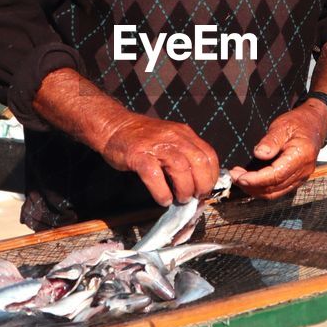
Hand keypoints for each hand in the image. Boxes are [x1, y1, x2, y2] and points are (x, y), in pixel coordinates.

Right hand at [99, 113, 220, 206]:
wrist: (114, 127)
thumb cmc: (142, 138)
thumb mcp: (170, 140)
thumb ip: (184, 155)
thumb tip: (199, 182)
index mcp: (184, 134)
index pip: (208, 155)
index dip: (212, 176)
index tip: (206, 189)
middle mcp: (174, 137)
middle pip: (198, 162)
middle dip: (202, 184)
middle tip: (196, 197)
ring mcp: (156, 145)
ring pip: (180, 169)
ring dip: (184, 189)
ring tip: (180, 199)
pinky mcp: (138, 155)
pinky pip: (154, 176)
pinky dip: (162, 191)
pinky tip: (163, 199)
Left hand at [230, 101, 326, 199]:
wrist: (314, 124)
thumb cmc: (298, 123)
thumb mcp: (282, 126)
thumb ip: (271, 141)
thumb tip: (259, 154)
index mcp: (301, 156)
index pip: (276, 175)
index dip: (255, 179)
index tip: (239, 176)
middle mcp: (303, 171)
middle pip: (274, 188)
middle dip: (251, 186)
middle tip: (234, 176)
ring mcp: (302, 177)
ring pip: (275, 193)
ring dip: (255, 189)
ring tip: (239, 178)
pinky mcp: (297, 179)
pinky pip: (278, 190)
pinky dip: (263, 188)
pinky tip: (251, 180)